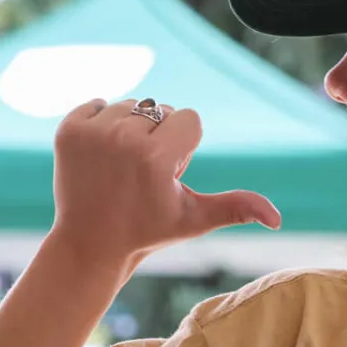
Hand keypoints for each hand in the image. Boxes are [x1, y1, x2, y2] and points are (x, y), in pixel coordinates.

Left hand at [46, 98, 280, 266]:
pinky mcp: (68, 129)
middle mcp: (123, 139)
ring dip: (129, 130)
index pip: (189, 119)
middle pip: (160, 110)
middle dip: (157, 137)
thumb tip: (277, 218)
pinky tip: (99, 157)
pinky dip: (100, 124)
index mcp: (156, 157)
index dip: (183, 147)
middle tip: (140, 174)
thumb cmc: (148, 229)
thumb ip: (236, 208)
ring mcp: (92, 133)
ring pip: (130, 106)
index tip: (165, 174)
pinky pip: (98, 104)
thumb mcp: (195, 219)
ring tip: (120, 166)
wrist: (89, 242)